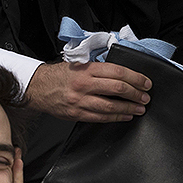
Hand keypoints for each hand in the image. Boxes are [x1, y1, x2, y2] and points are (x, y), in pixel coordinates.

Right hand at [27, 59, 150, 121]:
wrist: (36, 87)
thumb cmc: (58, 76)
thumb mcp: (78, 65)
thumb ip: (98, 69)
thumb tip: (122, 76)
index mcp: (86, 69)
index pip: (118, 72)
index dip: (136, 78)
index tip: (146, 83)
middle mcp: (84, 84)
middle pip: (118, 88)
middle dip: (136, 93)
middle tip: (145, 96)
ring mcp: (80, 100)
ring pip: (111, 106)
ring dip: (129, 108)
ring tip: (140, 108)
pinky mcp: (76, 113)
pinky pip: (101, 117)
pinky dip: (116, 117)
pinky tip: (125, 116)